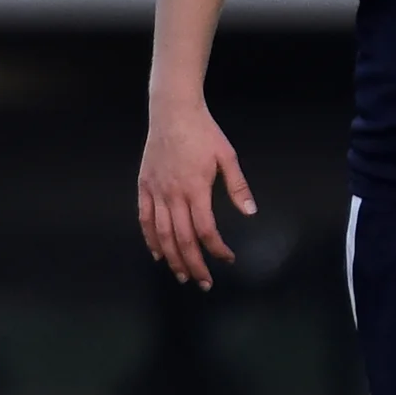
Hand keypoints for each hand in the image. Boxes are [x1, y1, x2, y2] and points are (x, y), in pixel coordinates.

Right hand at [138, 100, 255, 290]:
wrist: (173, 111)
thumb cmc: (203, 132)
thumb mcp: (227, 156)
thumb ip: (238, 186)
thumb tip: (251, 212)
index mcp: (196, 189)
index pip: (206, 230)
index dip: (217, 249)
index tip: (228, 258)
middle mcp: (173, 195)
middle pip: (183, 240)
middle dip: (195, 265)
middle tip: (204, 283)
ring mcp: (156, 191)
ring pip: (162, 234)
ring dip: (172, 258)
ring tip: (182, 275)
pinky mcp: (144, 186)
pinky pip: (144, 219)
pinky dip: (150, 239)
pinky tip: (158, 253)